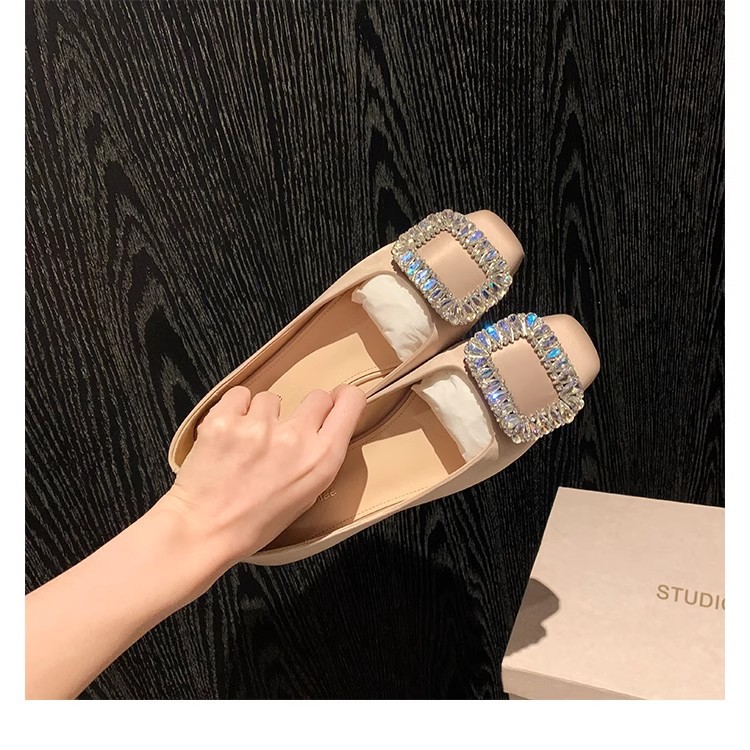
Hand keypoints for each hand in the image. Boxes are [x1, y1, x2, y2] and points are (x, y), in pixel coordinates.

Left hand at [157, 384, 365, 566]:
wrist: (204, 531)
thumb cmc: (255, 522)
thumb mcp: (305, 496)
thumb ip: (319, 458)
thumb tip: (325, 425)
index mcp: (321, 460)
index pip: (350, 402)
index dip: (344, 398)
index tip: (337, 401)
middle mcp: (296, 438)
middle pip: (317, 396)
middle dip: (306, 410)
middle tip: (287, 431)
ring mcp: (259, 426)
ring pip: (271, 398)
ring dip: (261, 415)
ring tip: (247, 444)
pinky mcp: (225, 419)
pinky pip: (239, 395)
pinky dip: (234, 410)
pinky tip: (229, 434)